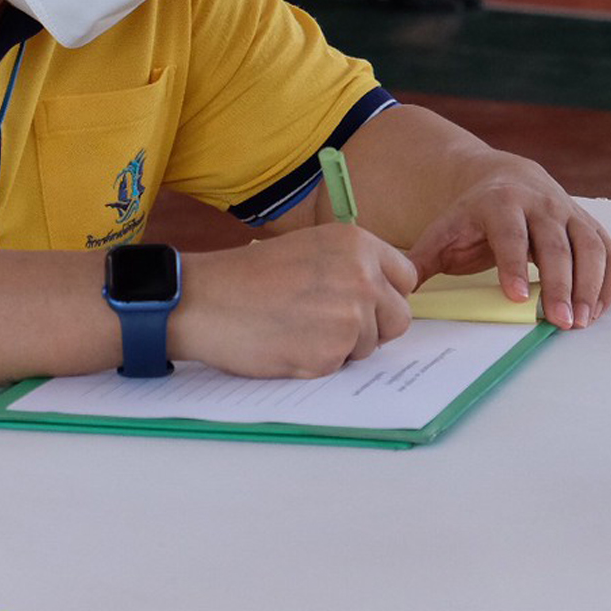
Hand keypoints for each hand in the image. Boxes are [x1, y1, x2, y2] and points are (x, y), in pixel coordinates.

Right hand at [173, 225, 417, 378]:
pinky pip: (341, 366)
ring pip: (370, 346)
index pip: (405, 278)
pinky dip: (317, 363)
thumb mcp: (309, 248)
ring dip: (342, 346)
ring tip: (298, 328)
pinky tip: (287, 344)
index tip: (364, 303)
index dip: (385, 295)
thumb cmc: (248, 276)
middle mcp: (362, 276)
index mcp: (357, 244)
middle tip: (330, 324)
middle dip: (373, 327)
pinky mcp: (331, 353)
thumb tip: (383, 297)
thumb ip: (350, 266)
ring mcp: (349, 317)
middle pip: (399, 318)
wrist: (205, 299)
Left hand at [404, 153, 610, 330]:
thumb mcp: (443, 232)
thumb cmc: (472, 216)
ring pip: (589, 246)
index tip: (516, 297)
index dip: (513, 265)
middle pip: (554, 244)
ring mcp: (568, 213)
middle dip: (559, 285)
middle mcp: (540, 204)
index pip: (509, 235)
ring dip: (590, 285)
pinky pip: (608, 251)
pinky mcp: (589, 225)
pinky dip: (609, 280)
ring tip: (582, 321)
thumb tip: (399, 290)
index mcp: (500, 204)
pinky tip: (598, 309)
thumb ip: (422, 260)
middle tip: (561, 321)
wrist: (506, 179)